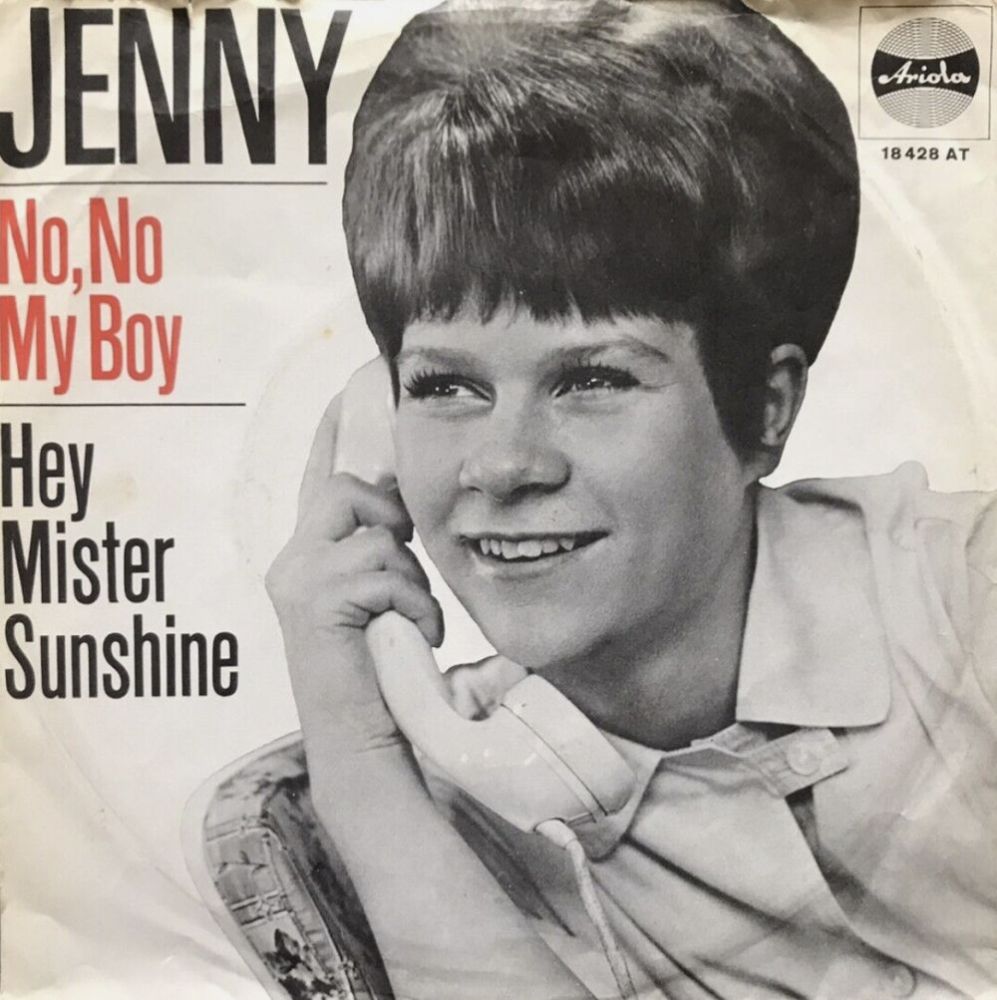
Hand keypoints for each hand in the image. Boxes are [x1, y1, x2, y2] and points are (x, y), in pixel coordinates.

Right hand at [266, 391, 443, 758]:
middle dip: (390, 515)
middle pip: (346, 489)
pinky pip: (386, 573)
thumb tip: (403, 511)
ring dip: (411, 579)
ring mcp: (298, 580)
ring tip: (411, 619)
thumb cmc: (379, 669)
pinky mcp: (316, 602)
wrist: (361, 738)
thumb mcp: (379, 597)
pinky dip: (416, 606)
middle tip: (405, 554)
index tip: (344, 392)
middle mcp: (292, 561)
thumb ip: (377, 553)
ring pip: (376, 533)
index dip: (330, 433)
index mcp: (307, 557)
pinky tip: (412, 637)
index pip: (317, 479)